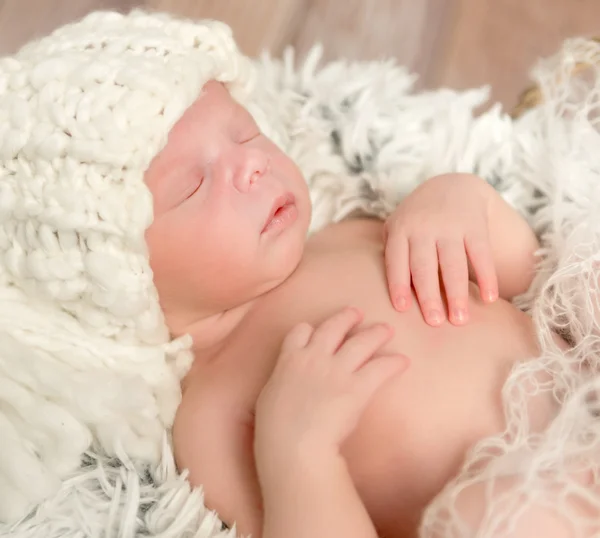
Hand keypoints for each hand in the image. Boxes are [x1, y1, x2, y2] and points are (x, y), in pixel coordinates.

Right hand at [254, 307, 407, 485]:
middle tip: (357, 313)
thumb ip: (283, 384)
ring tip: (386, 329)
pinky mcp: (356, 388)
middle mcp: (314, 358)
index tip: (315, 330)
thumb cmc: (274, 429)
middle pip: (333, 328)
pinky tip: (403, 361)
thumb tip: (287, 389)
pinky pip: (380, 368)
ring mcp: (336, 371)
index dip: (310, 330)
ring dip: (375, 333)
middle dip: (347, 318)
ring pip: (361, 342)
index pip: (301, 332)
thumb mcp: (270, 397)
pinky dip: (393, 363)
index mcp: (290, 360)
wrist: (292, 443)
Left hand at [384, 173, 498, 325]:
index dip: (398, 283)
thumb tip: (390, 292)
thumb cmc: (417, 218)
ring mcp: (450, 225)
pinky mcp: (475, 226)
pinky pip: (481, 254)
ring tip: (460, 319)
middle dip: (429, 295)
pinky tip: (490, 298)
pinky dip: (487, 276)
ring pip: (453, 263)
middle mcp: (424, 227)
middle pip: (425, 265)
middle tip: (434, 323)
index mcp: (401, 229)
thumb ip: (392, 253)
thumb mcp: (398, 226)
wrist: (452, 186)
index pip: (397, 260)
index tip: (402, 309)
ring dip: (457, 293)